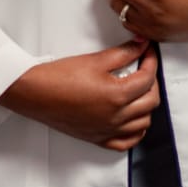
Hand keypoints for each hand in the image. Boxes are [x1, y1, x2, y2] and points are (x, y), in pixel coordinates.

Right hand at [0, 40, 159, 150]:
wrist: (35, 93)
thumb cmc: (59, 77)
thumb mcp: (95, 60)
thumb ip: (124, 52)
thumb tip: (141, 45)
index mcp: (117, 96)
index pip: (148, 79)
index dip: (151, 61)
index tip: (148, 51)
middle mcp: (116, 117)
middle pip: (150, 101)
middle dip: (152, 82)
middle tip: (145, 67)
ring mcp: (108, 130)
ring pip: (143, 123)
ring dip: (146, 106)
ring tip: (139, 90)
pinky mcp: (98, 138)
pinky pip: (127, 142)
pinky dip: (136, 131)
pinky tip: (133, 119)